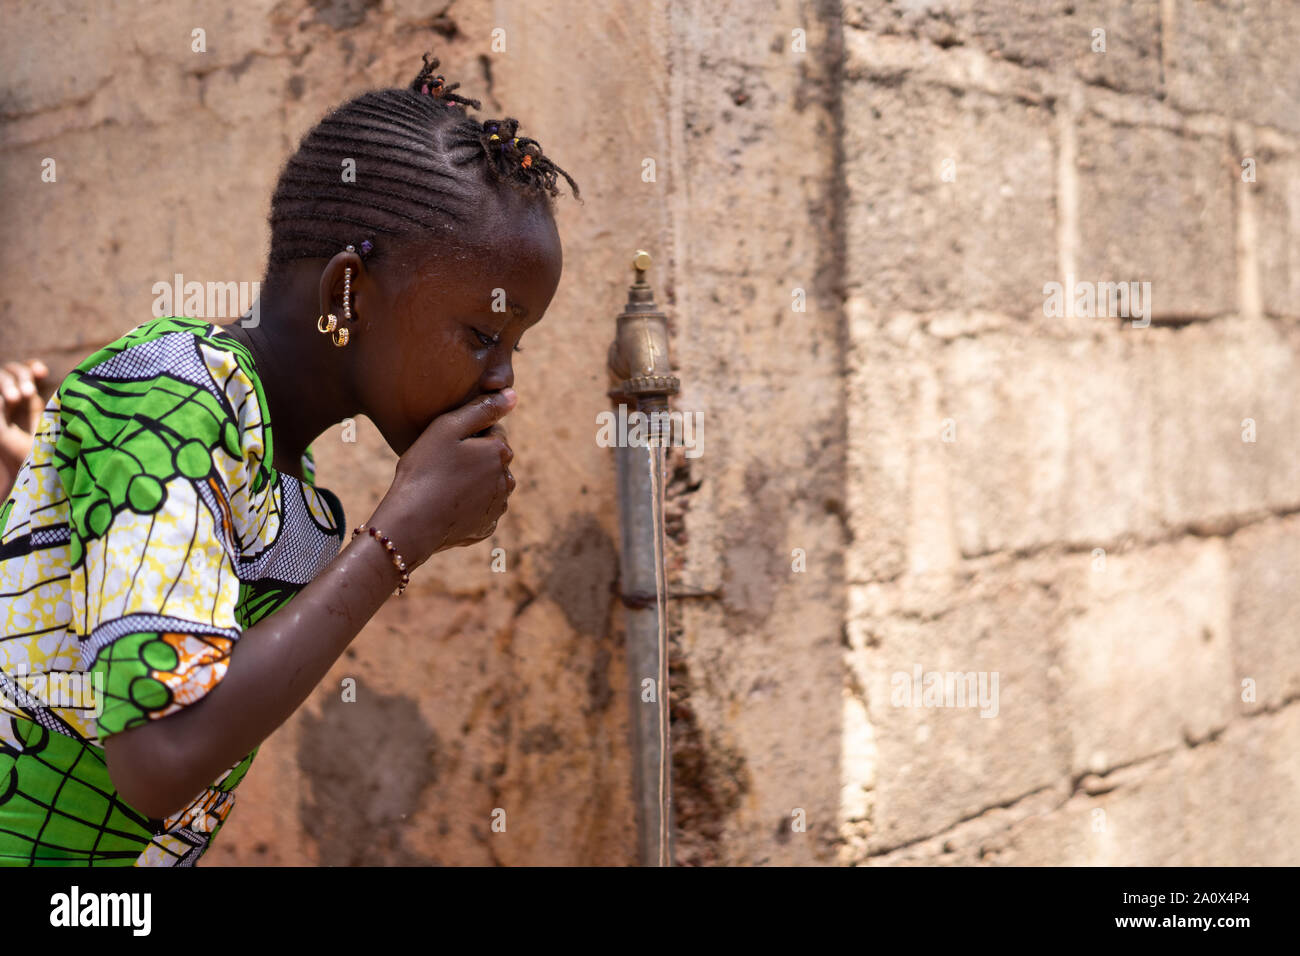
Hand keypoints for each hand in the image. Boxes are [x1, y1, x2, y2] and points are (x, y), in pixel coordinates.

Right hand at [1, 359, 49, 497]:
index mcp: (27, 400)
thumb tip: (58, 378)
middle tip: (30, 392)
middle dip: (20, 375)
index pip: (23, 371)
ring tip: (21, 397)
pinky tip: (12, 400)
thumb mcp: (51, 420)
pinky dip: (1, 395)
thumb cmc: (47, 449)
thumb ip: (49, 400)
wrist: (32, 472)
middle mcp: (10, 401)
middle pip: (9, 370)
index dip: (30, 367)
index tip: (42, 372)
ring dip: (8, 382)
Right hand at [372, 388, 517, 567]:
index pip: (493, 432)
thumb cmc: (425, 470)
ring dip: (473, 482)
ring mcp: (497, 507)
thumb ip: (482, 408)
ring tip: (443, 486)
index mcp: (500, 452)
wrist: (411, 523)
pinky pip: (480, 510)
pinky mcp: (486, 528)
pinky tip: (446, 505)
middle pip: (492, 459)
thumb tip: (512, 395)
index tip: (446, 444)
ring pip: (488, 485)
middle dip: (474, 458)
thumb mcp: (448, 428)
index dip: (467, 435)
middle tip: (441, 465)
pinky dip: (467, 507)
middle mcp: (506, 480)